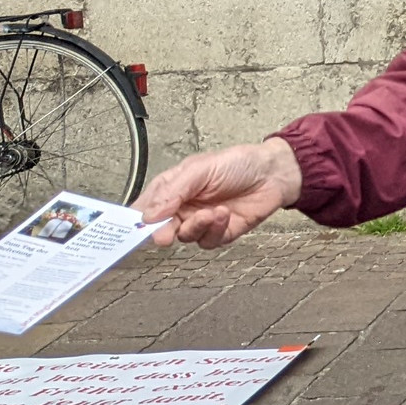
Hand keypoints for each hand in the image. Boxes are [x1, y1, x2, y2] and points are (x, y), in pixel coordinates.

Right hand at [133, 137, 303, 248]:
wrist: (272, 172)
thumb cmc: (237, 163)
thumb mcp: (199, 169)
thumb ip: (173, 191)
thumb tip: (149, 214)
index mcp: (172, 189)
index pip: (145, 209)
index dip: (135, 221)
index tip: (133, 228)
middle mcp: (183, 208)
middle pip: (160, 229)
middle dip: (162, 233)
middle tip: (165, 234)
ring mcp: (200, 222)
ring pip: (185, 237)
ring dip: (196, 227)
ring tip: (211, 212)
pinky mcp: (220, 233)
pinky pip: (208, 241)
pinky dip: (215, 230)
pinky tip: (224, 214)